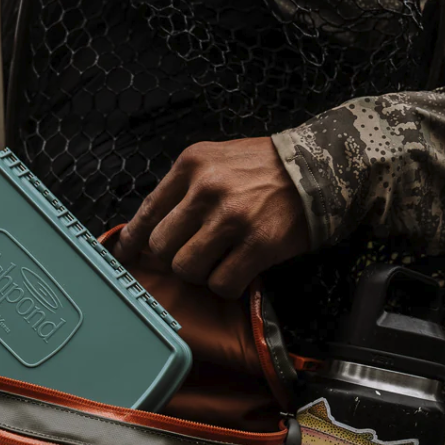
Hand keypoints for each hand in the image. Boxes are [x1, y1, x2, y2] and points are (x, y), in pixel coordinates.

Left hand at [111, 137, 310, 298]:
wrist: (321, 166)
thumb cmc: (266, 167)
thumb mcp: (217, 159)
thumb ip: (184, 188)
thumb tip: (151, 229)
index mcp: (192, 164)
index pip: (148, 211)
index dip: (133, 240)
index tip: (123, 256)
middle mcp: (206, 189)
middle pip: (162, 247)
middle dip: (175, 257)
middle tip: (196, 252)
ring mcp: (232, 218)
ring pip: (187, 269)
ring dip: (201, 272)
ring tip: (221, 259)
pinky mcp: (258, 245)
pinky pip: (221, 283)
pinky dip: (226, 284)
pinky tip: (240, 270)